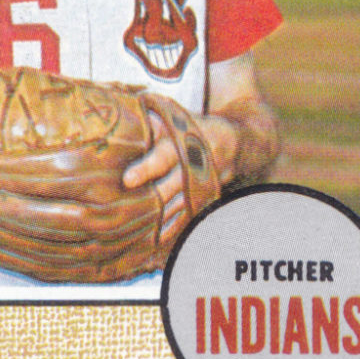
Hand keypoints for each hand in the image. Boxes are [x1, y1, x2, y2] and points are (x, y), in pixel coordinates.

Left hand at [122, 93, 237, 244]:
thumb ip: (152, 122)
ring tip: (135, 235)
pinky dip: (174, 229)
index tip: (128, 179)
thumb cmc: (195, 126)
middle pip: (170, 187)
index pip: (164, 155)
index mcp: (185, 141)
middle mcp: (195, 165)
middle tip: (124, 214)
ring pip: (179, 206)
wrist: (237, 142)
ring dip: (160, 220)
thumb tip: (122, 118)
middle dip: (150, 200)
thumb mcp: (176, 116)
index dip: (146, 168)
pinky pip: (189, 217)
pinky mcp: (206, 199)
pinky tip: (156, 241)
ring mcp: (203, 185)